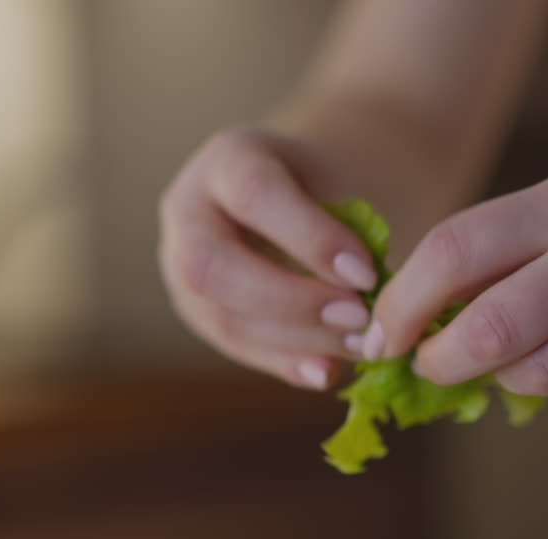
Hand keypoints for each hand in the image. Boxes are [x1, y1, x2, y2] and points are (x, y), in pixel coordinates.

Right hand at [158, 127, 381, 388]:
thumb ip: (351, 229)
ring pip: (222, 317)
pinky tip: (328, 372)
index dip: (310, 239)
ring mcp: (179, 265)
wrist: (297, 193)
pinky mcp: (196, 310)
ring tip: (357, 347)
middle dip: (292, 301)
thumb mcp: (340, 181)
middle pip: (213, 266)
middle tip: (358, 318)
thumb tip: (368, 299)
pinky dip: (285, 364)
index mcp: (228, 158)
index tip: (366, 273)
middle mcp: (187, 210)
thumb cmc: (325, 185)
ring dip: (297, 341)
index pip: (256, 195)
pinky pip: (234, 347)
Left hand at [366, 139, 547, 411]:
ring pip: (541, 376)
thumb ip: (511, 246)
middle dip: (443, 360)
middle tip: (429, 364)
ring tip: (513, 355)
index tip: (382, 332)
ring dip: (508, 377)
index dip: (404, 300)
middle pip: (493, 330)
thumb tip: (424, 315)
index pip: (459, 250)